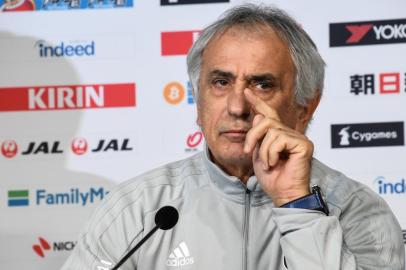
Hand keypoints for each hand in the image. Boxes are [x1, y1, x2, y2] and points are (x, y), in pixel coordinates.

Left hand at [243, 89, 313, 206]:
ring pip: (271, 130)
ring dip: (263, 149)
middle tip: (247, 149)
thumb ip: (258, 136)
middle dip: (252, 134)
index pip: (269, 114)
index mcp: (280, 135)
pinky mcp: (304, 144)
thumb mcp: (258, 154)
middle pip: (266, 120)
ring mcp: (299, 138)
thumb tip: (259, 115)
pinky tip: (275, 163)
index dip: (257, 102)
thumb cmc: (272, 178)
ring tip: (267, 163)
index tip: (247, 91)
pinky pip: (279, 139)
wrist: (282, 195)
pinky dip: (271, 153)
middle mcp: (291, 134)